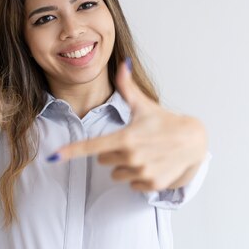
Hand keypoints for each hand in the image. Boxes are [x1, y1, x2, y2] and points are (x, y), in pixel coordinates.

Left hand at [50, 60, 207, 191]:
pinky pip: (133, 185)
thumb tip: (123, 63)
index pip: (91, 146)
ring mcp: (142, 172)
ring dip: (125, 166)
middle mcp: (131, 157)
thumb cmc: (165, 122)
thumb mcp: (144, 105)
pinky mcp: (152, 184)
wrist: (194, 141)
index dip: (71, 151)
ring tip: (144, 154)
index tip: (54, 156)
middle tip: (132, 143)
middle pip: (103, 161)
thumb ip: (128, 87)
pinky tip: (152, 165)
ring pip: (117, 174)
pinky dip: (139, 177)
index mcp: (125, 137)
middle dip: (113, 153)